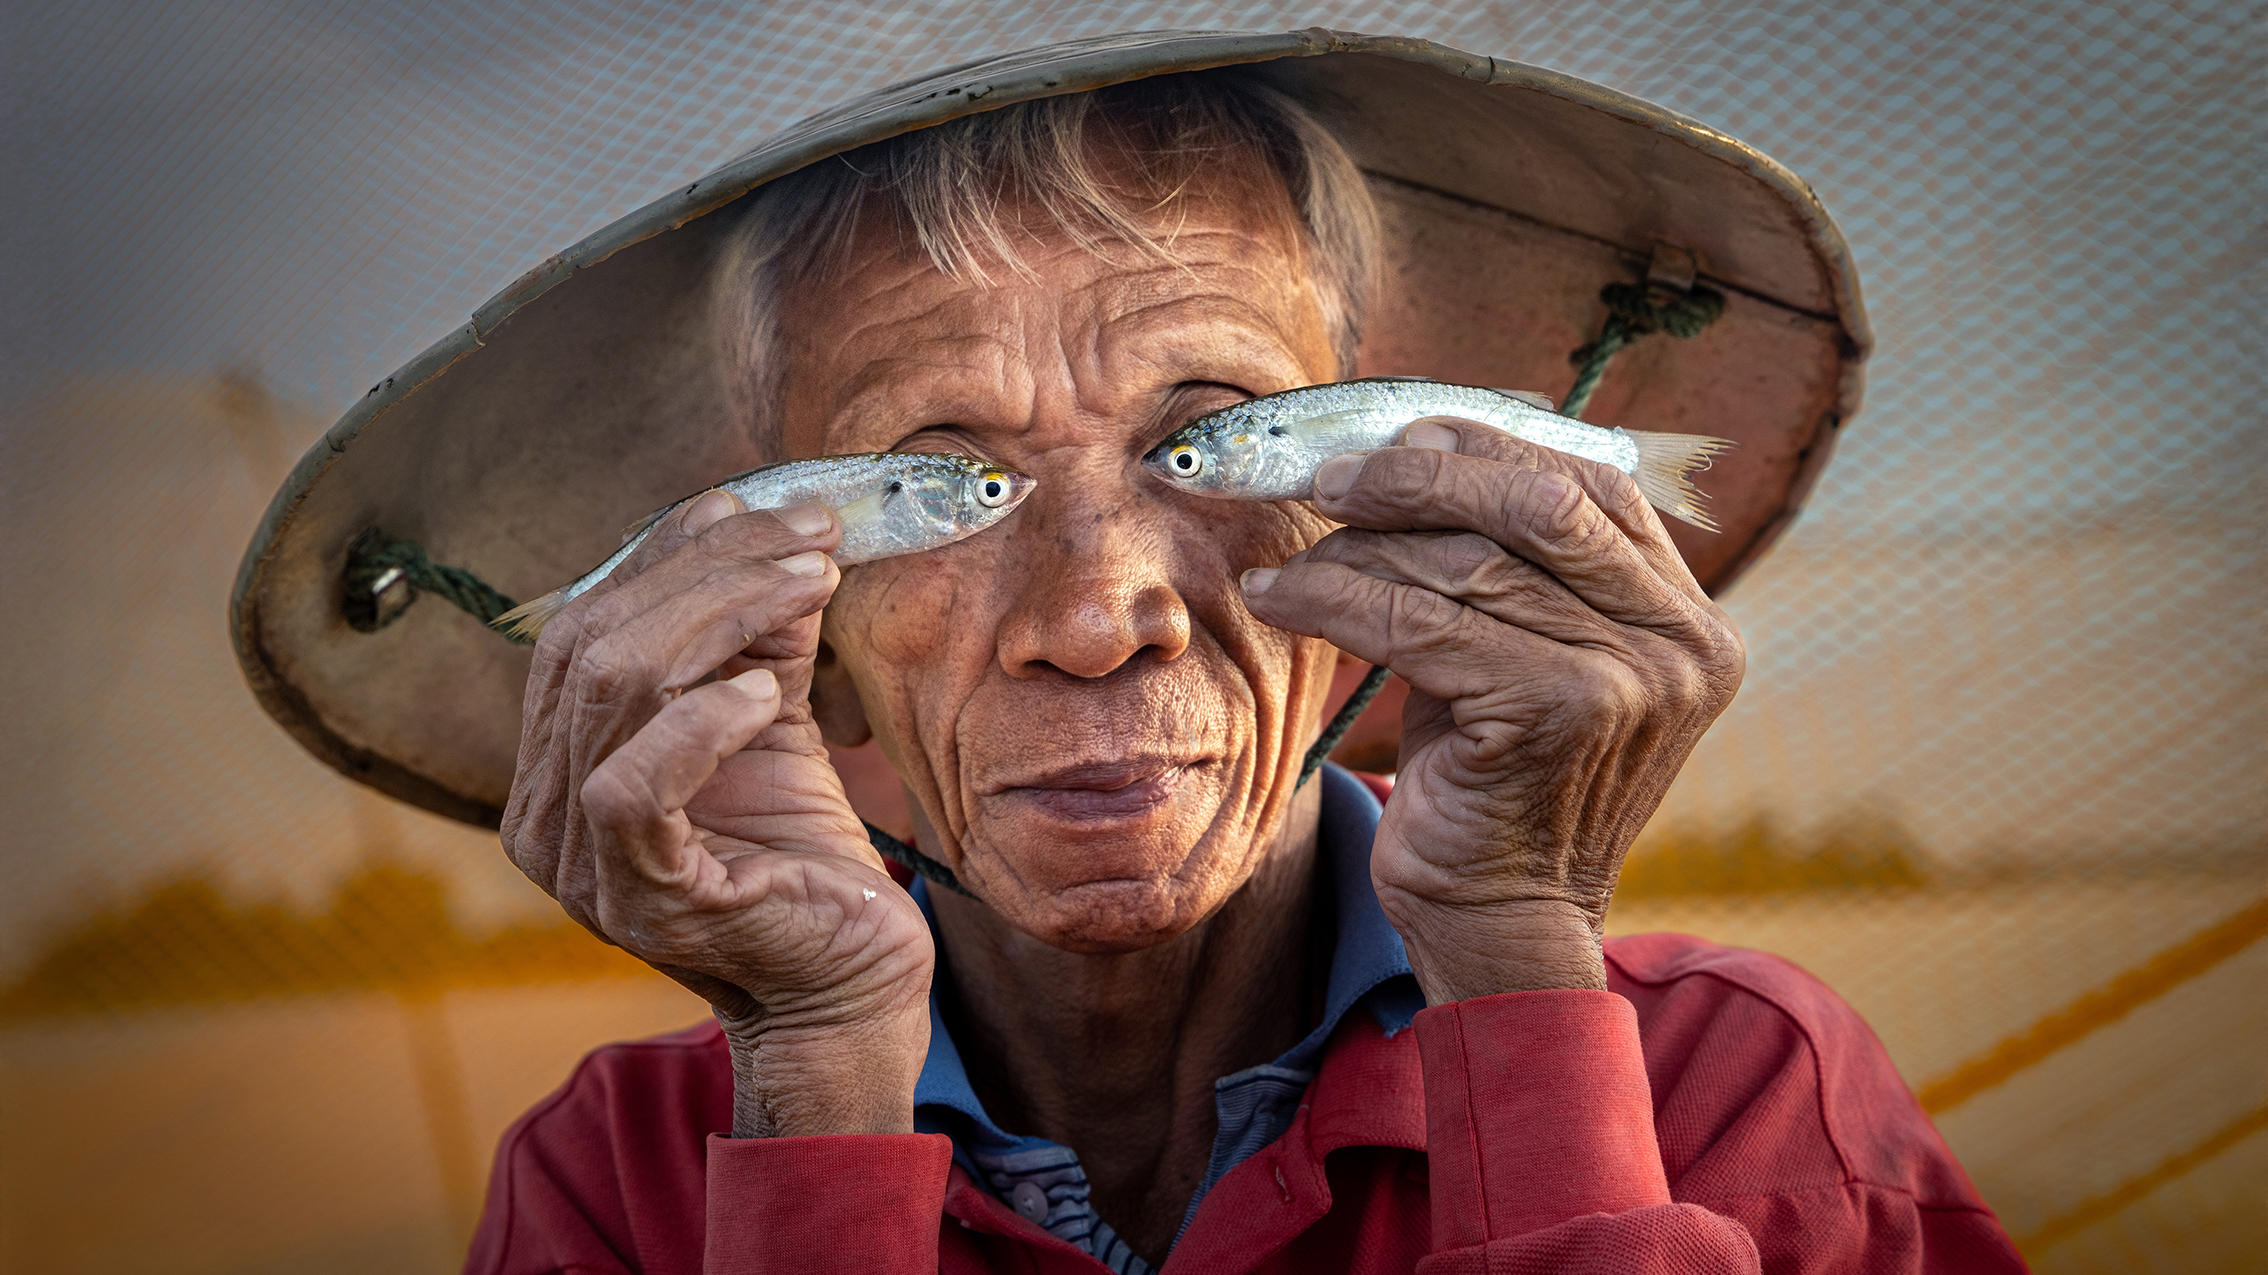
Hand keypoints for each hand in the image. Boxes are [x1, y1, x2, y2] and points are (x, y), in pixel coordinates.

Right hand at [499, 489, 933, 1135]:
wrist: (848, 983)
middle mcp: (543, 813)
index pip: (582, 624)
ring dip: (720, 613)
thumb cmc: (802, 857)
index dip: (667, 551)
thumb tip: (781, 535)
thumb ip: (757, 641)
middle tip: (809, 532)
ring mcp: (577, 864)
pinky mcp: (637, 900)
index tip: (766, 505)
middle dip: (706, 565)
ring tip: (809, 583)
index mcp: (557, 762)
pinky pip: (630, 786)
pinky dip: (700, 720)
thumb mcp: (773, 722)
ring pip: (610, 689)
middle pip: (591, 640)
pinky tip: (767, 693)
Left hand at [1238, 417, 1743, 999]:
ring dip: (1358, 550)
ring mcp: (1631, 676)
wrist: (1500, 923)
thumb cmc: (1493, 783)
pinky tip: (1280, 599)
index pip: (1591, 483)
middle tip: (1331, 480)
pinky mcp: (1559, 710)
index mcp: (1688, 617)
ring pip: (1466, 562)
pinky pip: (1420, 622)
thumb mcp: (1522, 657)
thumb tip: (1416, 445)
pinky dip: (1335, 600)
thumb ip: (1512, 567)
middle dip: (1422, 476)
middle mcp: (1682, 641)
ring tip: (1291, 560)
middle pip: (1538, 499)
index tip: (1396, 442)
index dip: (1488, 445)